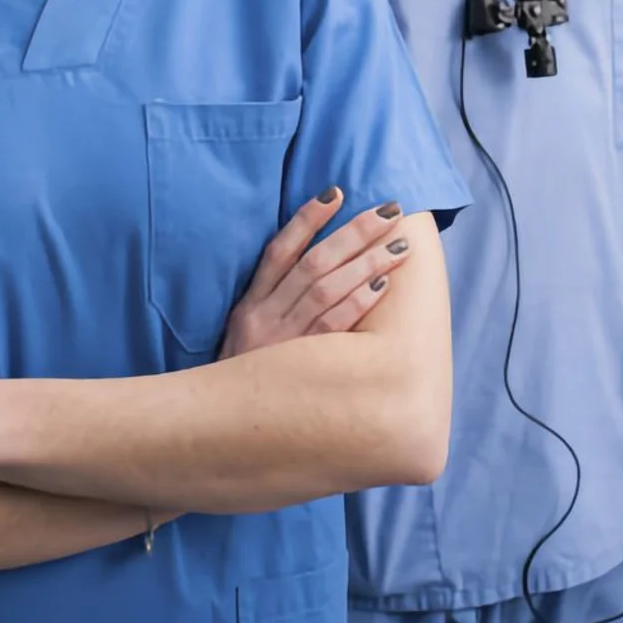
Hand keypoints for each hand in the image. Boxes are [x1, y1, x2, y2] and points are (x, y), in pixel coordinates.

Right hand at [221, 189, 419, 360]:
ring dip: (366, 262)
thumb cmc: (247, 377)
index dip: (308, 219)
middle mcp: (264, 317)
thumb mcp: (246, 334)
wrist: (223, 431)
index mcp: (250, 305)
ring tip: (399, 246)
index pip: (279, 251)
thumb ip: (273, 301)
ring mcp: (282, 341)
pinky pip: (333, 328)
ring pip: (327, 289)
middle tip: (390, 211)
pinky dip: (357, 303)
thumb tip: (317, 262)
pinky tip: (381, 284)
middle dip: (354, 233)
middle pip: (314, 263)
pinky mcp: (299, 366)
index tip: (337, 191)